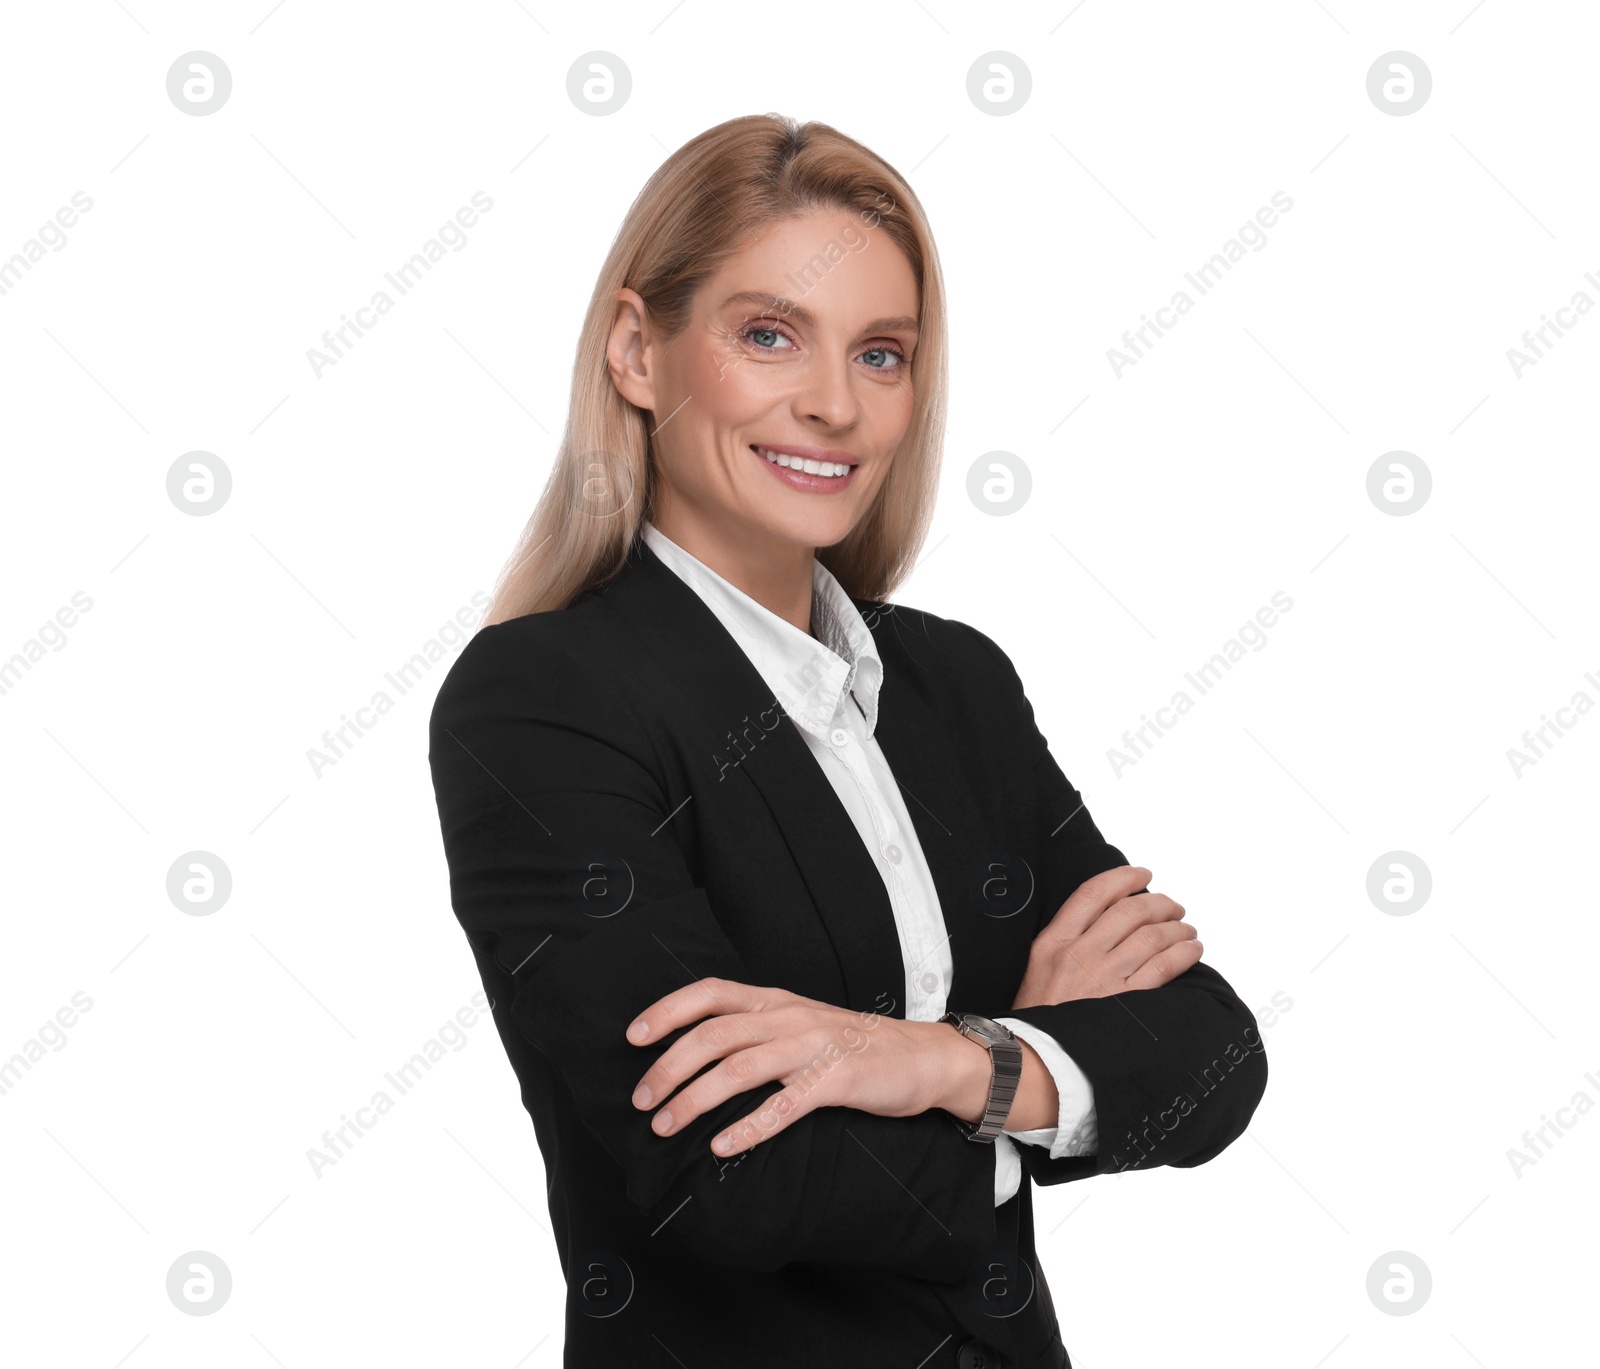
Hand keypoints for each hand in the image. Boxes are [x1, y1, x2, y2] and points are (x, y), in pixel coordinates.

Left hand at [625, 978, 966, 1158]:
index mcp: (774, 1000)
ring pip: (739, 1068)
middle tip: (642, 1101)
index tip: (634, 1037)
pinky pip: (784, 1105)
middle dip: (669, 1067)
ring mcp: (812, 1048)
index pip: (710, 993)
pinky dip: (749, 1127)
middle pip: (714, 1035)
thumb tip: (692, 1050)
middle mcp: (788, 1017)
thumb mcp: (799, 1021)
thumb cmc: (850, 1044)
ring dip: (695, 1099)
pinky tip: (723, 1146)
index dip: (667, 1011)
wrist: (920, 1057)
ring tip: (666, 1126)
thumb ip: (754, 1027)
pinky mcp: (835, 1082)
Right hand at [1011, 864, 1200, 1009]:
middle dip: (1160, 902)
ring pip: (1152, 936)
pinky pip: (1164, 967)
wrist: (1037, 1060)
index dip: (1124, 878)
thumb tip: (1104, 920)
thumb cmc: (1038, 1016)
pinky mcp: (1126, 1002)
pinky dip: (1184, 953)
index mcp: (1054, 942)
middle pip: (1130, 910)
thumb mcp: (1037, 968)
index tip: (1142, 875)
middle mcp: (1079, 954)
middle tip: (1173, 906)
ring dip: (1177, 927)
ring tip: (1187, 929)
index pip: (1094, 893)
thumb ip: (1065, 942)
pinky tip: (1192, 951)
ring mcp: (1103, 978)